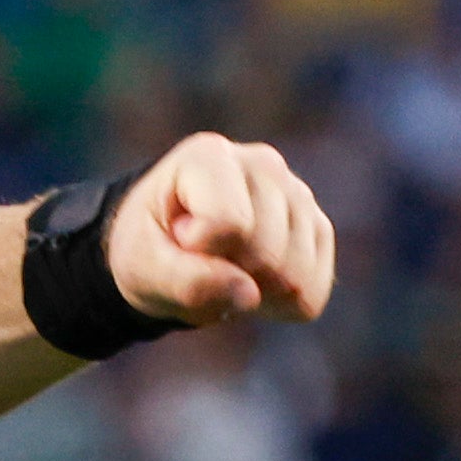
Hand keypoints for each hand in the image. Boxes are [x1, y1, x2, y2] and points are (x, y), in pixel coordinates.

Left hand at [107, 132, 338, 329]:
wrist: (166, 247)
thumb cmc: (150, 248)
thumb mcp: (143, 266)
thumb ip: (187, 281)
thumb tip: (249, 294)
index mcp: (210, 157)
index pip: (230, 224)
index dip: (200, 252)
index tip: (179, 238)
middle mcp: (264, 165)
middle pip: (267, 253)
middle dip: (230, 275)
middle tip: (202, 261)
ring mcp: (297, 194)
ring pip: (295, 275)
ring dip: (255, 293)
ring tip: (225, 270)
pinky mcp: (317, 228)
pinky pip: (313, 290)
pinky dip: (280, 303)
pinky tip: (252, 282)